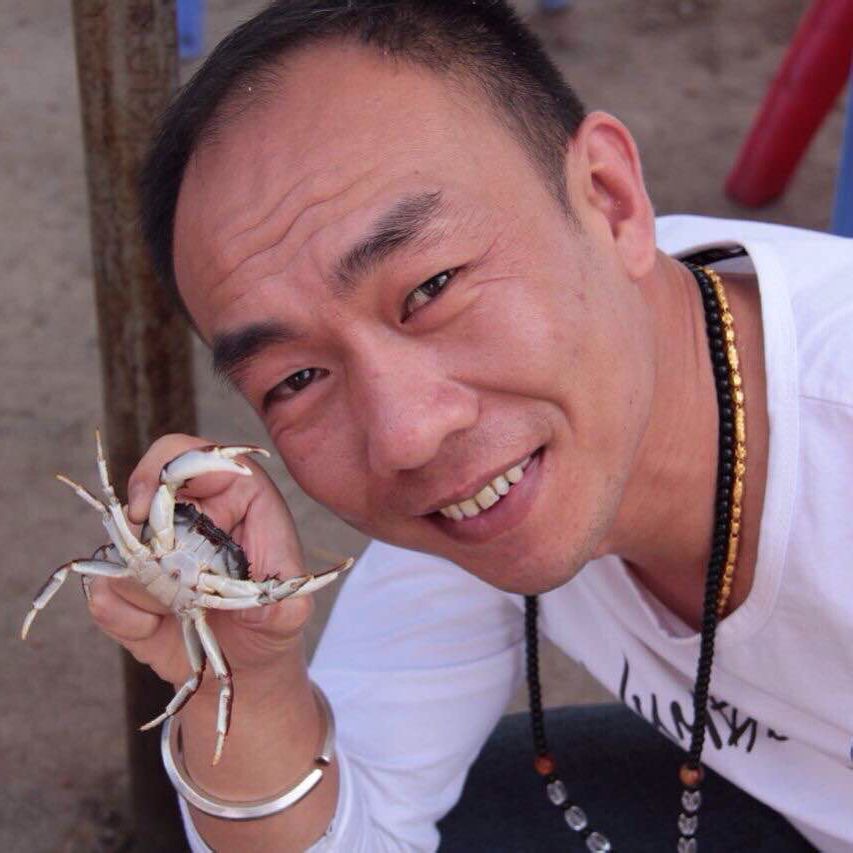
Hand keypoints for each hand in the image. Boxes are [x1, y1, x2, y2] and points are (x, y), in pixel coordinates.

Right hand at [86, 433, 312, 695]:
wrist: (243, 667)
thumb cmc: (271, 622)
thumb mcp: (289, 614)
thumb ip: (286, 608)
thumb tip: (279, 606)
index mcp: (236, 495)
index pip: (188, 456)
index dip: (160, 473)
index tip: (143, 512)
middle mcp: (189, 513)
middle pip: (140, 499)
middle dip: (144, 544)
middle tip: (165, 581)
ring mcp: (152, 548)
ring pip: (116, 550)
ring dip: (142, 590)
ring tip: (179, 614)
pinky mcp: (125, 585)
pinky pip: (103, 594)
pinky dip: (127, 620)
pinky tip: (157, 630)